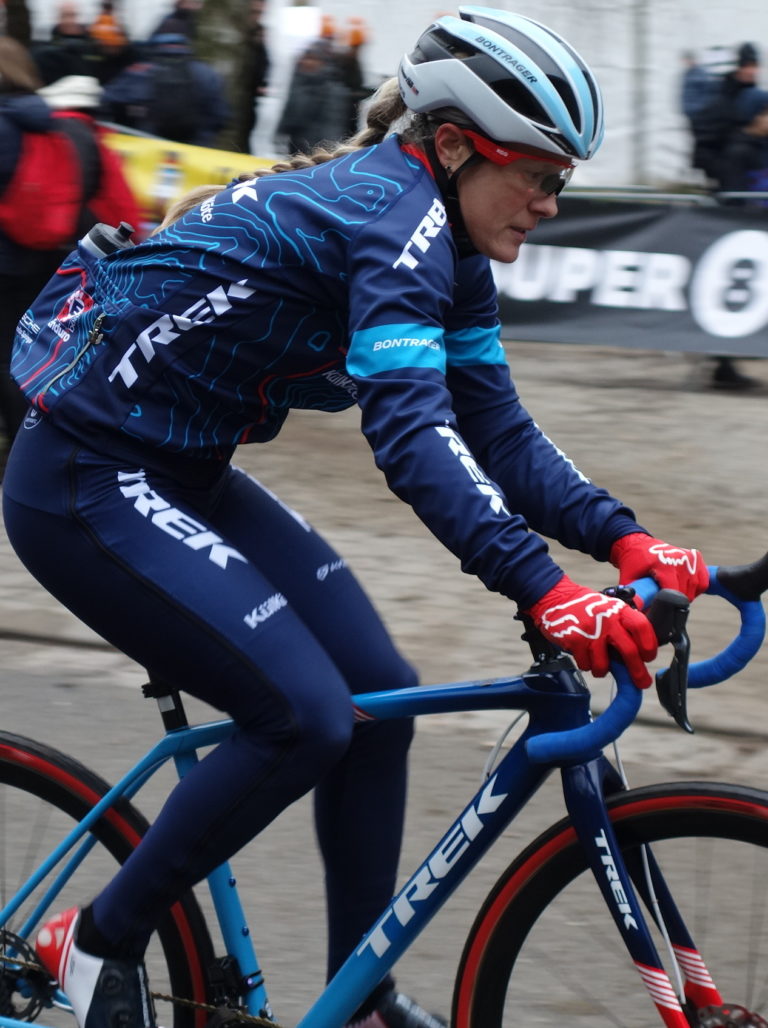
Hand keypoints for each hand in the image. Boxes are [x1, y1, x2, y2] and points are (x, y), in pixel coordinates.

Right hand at [526, 574, 657, 687]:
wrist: (554, 598)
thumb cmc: (585, 607)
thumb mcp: (609, 608)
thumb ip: (623, 626)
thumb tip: (639, 654)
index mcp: (619, 610)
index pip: (641, 627)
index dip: (649, 645)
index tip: (648, 657)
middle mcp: (606, 619)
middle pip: (629, 650)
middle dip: (637, 671)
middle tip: (641, 683)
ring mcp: (589, 630)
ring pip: (603, 665)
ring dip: (601, 670)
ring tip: (597, 664)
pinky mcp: (574, 640)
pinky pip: (585, 664)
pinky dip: (585, 664)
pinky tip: (582, 654)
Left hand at [610, 533, 708, 600]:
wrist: (637, 544)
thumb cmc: (632, 563)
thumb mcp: (628, 580)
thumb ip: (634, 598)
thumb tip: (641, 619)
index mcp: (664, 565)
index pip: (675, 592)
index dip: (669, 605)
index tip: (663, 609)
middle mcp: (680, 559)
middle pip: (686, 592)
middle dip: (677, 601)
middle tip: (666, 602)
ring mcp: (689, 556)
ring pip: (697, 587)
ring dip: (688, 594)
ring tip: (674, 594)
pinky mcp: (695, 556)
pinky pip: (703, 580)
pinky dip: (696, 587)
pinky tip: (684, 587)